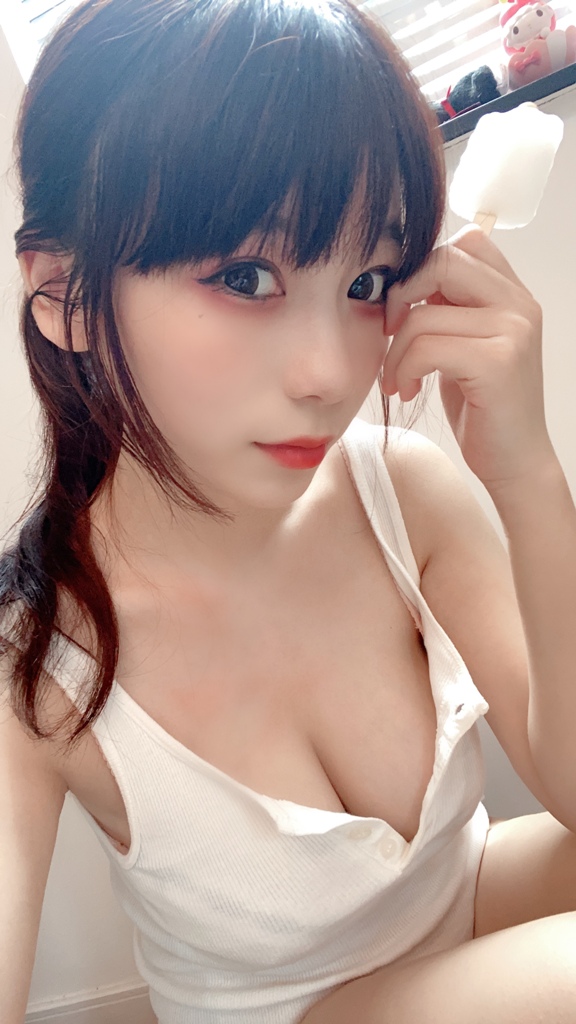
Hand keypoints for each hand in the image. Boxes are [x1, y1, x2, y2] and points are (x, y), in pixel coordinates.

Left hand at [380, 225, 554, 492]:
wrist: (515, 462)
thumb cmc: (483, 408)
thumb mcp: (465, 347)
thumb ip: (450, 310)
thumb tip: (405, 281)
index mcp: (513, 295)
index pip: (464, 243)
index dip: (421, 268)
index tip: (404, 309)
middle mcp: (519, 305)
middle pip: (442, 262)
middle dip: (401, 296)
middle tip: (389, 335)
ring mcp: (513, 330)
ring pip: (423, 315)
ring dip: (395, 352)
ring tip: (397, 380)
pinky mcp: (497, 361)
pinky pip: (425, 348)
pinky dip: (402, 370)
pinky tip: (406, 391)